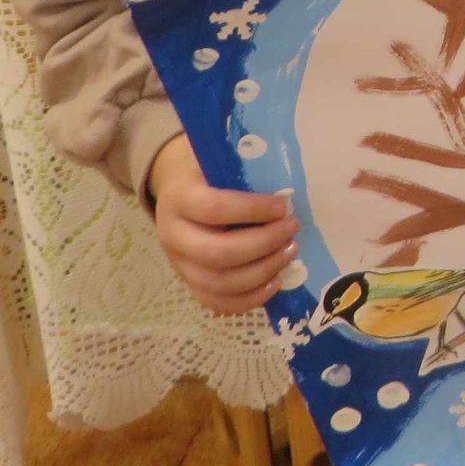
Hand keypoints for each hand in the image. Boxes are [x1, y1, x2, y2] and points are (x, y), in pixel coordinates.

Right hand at [148, 134, 299, 314]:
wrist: (176, 192)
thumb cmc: (207, 174)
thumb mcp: (219, 163)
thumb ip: (245, 174)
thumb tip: (289, 193)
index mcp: (179, 198)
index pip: (214, 209)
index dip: (253, 210)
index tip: (283, 207)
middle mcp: (172, 235)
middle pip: (217, 253)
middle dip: (263, 245)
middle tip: (292, 230)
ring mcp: (178, 264)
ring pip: (219, 283)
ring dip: (262, 272)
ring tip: (290, 252)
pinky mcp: (188, 283)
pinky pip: (216, 302)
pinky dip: (250, 299)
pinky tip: (276, 282)